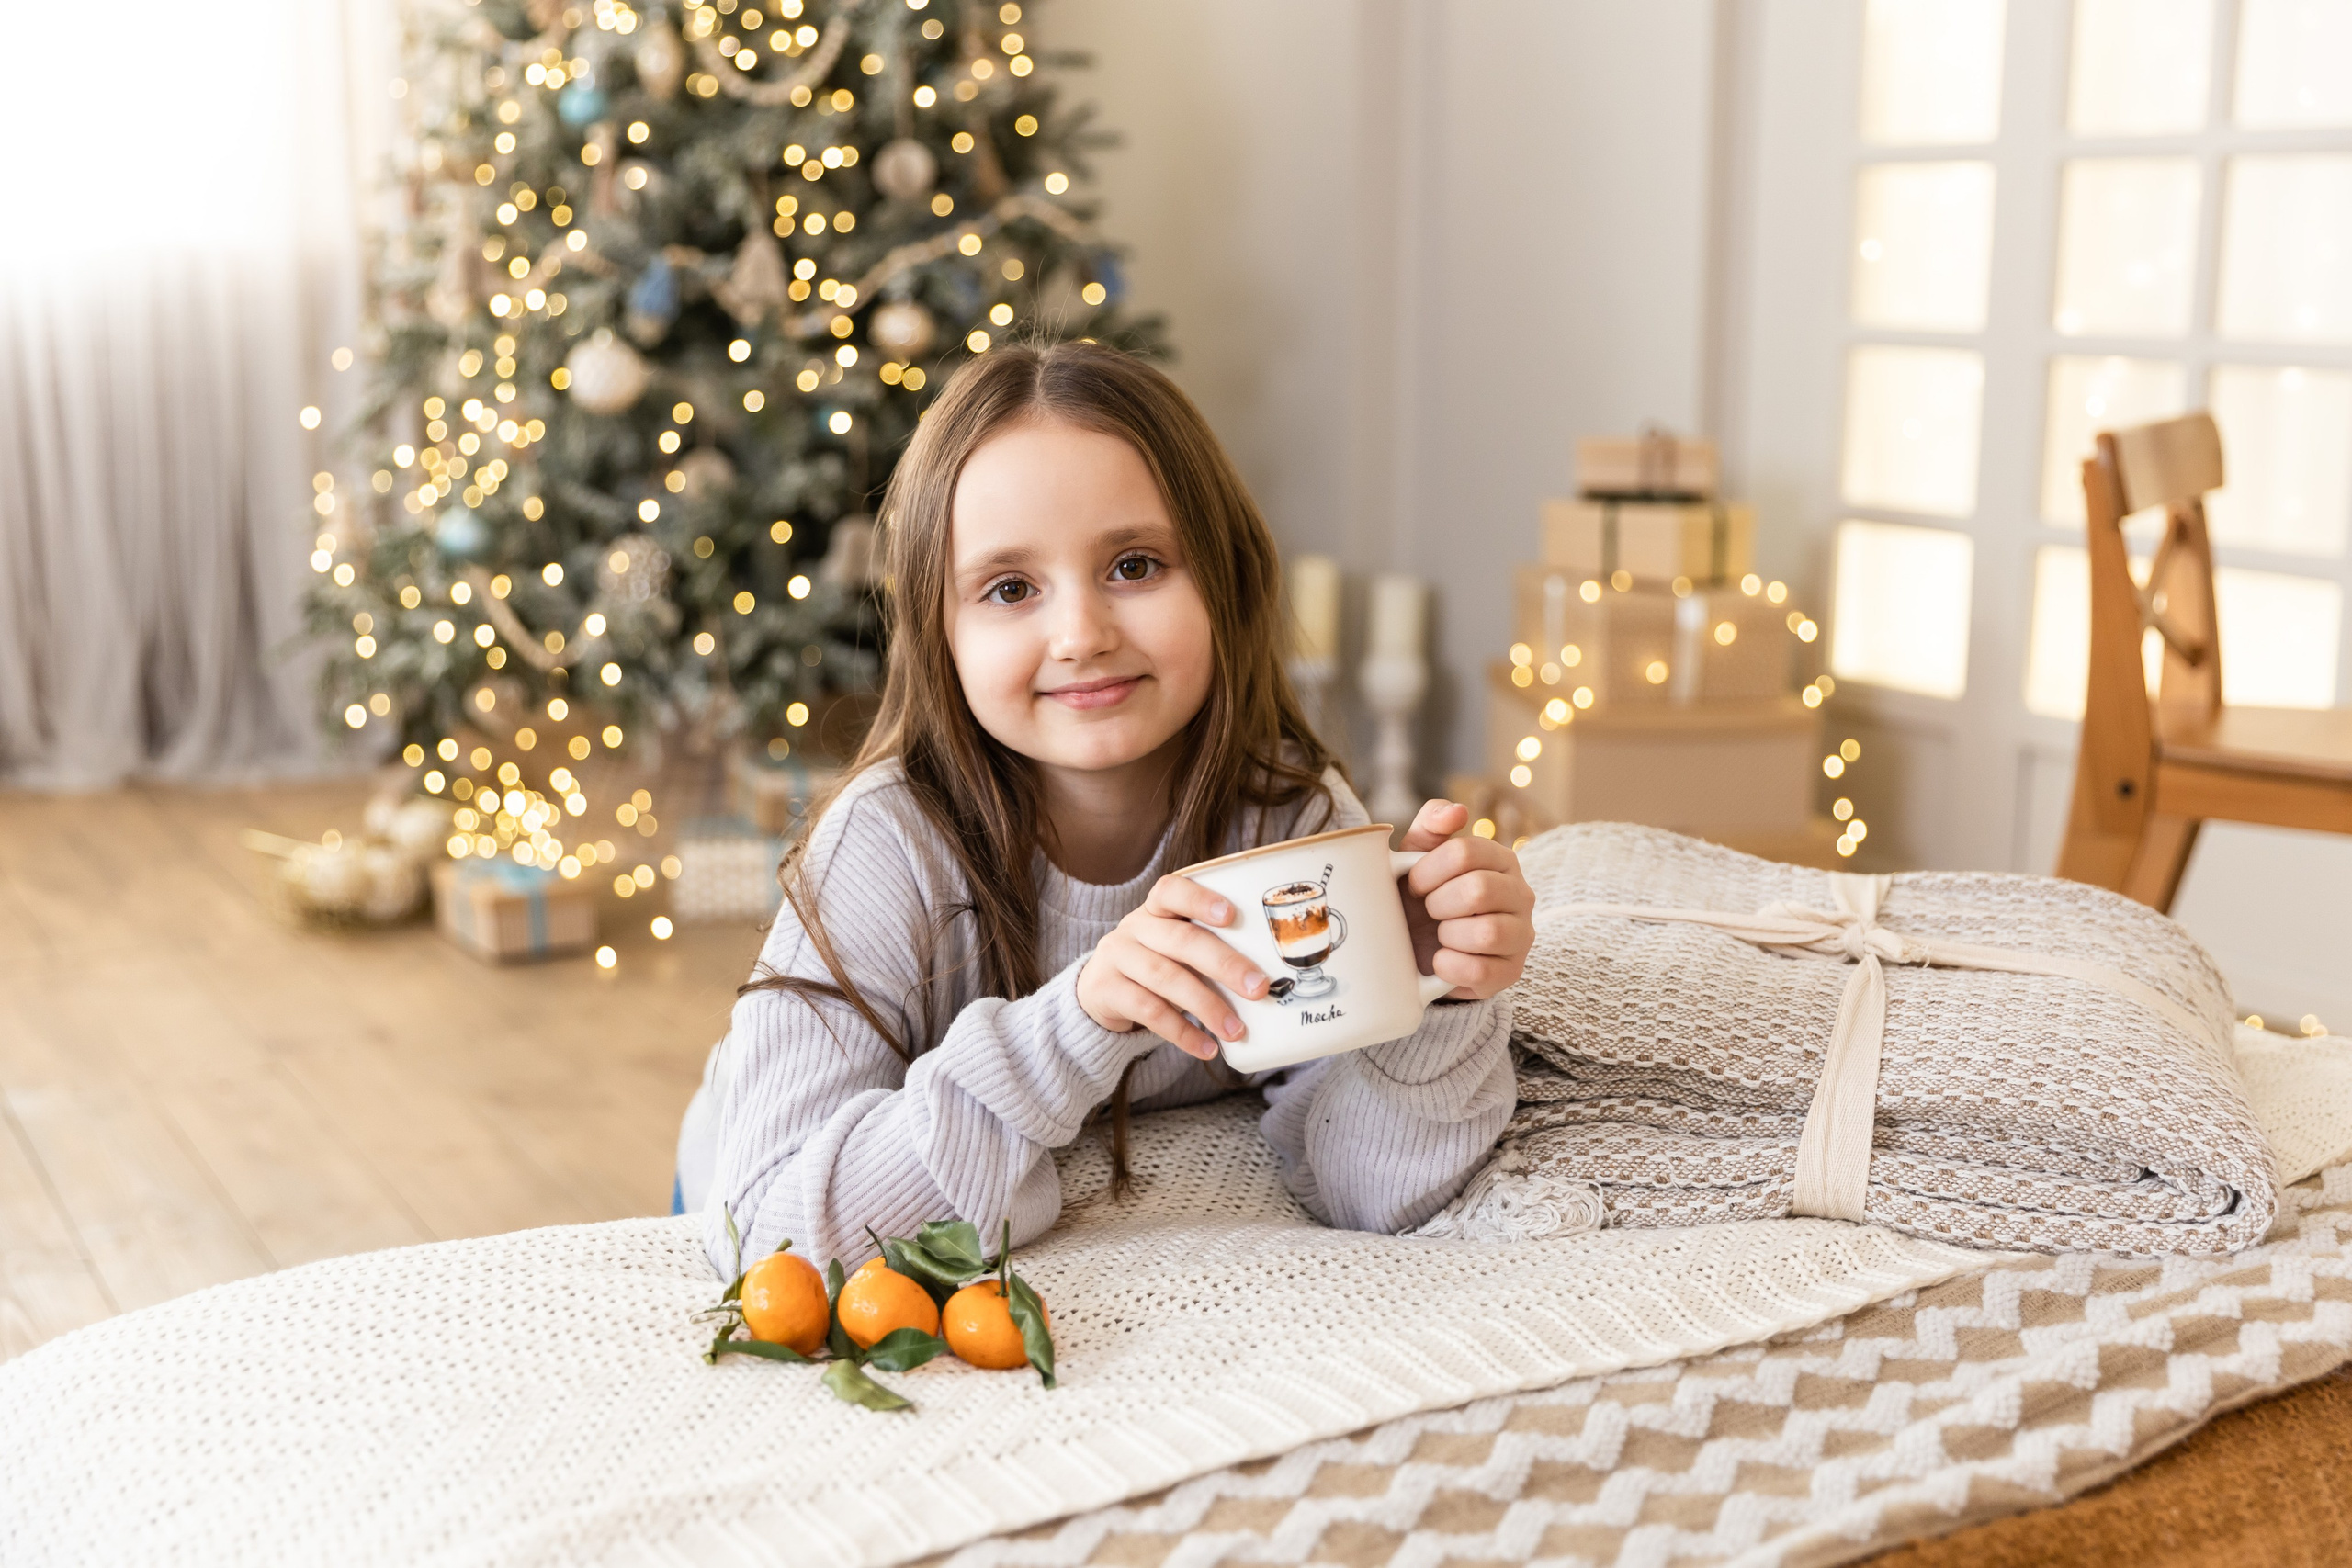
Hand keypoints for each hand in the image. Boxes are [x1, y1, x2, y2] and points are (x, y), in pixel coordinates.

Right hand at [1077, 874, 1272, 1060]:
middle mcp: (1134, 927)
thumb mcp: (1173, 948)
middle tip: (1258, 988)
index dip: (1200, 900)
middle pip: (1180, 940)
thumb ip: (1207, 951)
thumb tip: (1265, 981)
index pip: (1172, 891)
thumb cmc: (1155, 964)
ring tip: (1236, 1030)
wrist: (1099, 991)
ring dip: (1207, 1006)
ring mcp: (1117, 957)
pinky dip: (1182, 1032)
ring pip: (1166, 978)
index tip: (1231, 914)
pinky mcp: (1106, 991)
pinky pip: (1148, 1011)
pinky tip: (1207, 1047)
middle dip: (1224, 964)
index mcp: (1155, 909)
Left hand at [1397, 799, 1534, 999]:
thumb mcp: (1417, 856)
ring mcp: (1521, 934)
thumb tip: (1456, 811)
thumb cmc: (1421, 896)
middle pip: (1479, 890)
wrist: (1417, 948)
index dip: (1428, 870)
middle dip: (1438, 903)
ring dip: (1448, 935)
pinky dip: (1450, 966)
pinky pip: (1483, 971)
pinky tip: (1440, 959)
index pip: (1466, 852)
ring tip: (1439, 935)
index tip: (1413, 884)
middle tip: (1427, 910)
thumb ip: (1432, 825)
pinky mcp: (1511, 971)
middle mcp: (1521, 894)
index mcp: (1500, 859)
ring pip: (1488, 932)